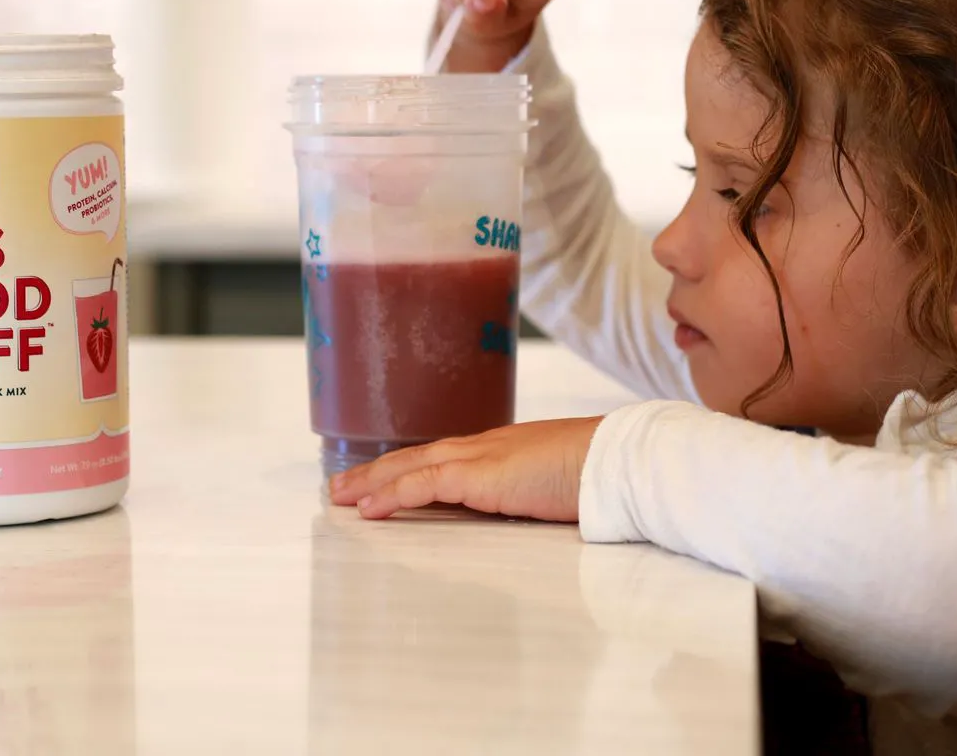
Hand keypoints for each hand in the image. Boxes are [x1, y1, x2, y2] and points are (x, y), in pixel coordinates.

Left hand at [328, 417, 603, 521]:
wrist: (616, 459)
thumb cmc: (599, 474)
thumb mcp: (555, 484)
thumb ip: (531, 492)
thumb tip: (524, 507)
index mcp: (500, 450)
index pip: (442, 458)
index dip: (409, 468)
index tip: (384, 479)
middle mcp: (482, 447)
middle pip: (415, 457)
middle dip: (377, 472)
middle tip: (342, 486)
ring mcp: (478, 458)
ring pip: (409, 466)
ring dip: (371, 482)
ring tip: (340, 497)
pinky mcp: (477, 476)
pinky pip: (422, 485)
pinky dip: (391, 495)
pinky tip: (368, 508)